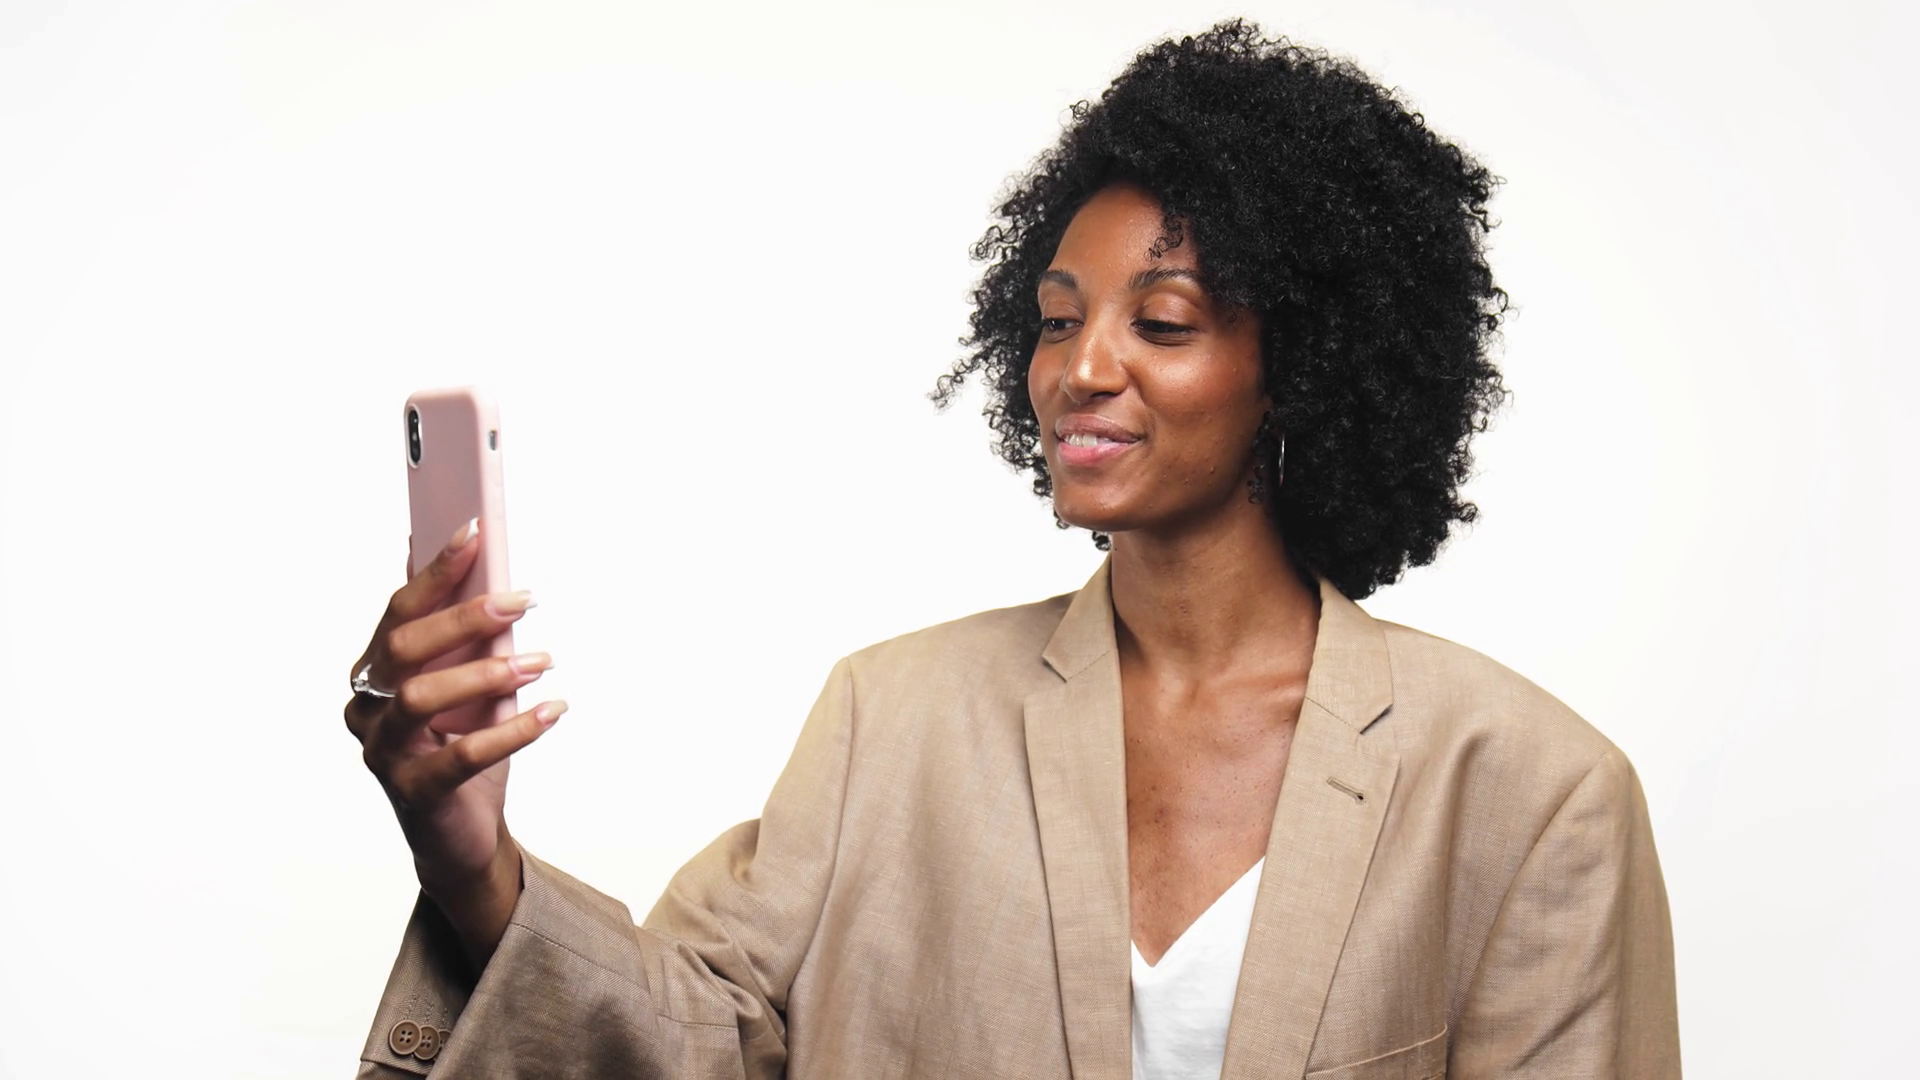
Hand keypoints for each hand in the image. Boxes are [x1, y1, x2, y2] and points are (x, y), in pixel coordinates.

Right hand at [343, 519, 565, 964]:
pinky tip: (553, 711)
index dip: (437, 568)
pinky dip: (511, 731)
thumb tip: (461, 552)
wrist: (462, 835)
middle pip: (405, 647)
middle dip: (465, 616)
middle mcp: (369, 707)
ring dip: (488, 672)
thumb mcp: (464, 679)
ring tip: (543, 661)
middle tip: (524, 599)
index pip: (400, 609)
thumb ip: (457, 628)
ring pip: (421, 699)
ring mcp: (384, 752)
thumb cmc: (462, 745)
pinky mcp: (414, 793)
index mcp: (376, 671)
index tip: (477, 528)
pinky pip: (459, 757)